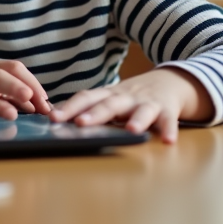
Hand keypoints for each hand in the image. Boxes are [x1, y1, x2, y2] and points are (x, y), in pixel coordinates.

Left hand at [48, 67, 213, 143]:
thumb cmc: (131, 96)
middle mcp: (126, 97)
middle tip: (81, 123)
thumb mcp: (110, 98)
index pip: (86, 98)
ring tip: (132, 131)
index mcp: (108, 94)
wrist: (169, 82)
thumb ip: (89, 108)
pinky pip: (168, 120)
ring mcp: (147, 103)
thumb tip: (55, 120)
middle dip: (96, 113)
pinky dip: (169, 130)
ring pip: (141, 110)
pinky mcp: (167, 110)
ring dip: (137, 120)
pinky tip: (168, 141)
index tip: (53, 118)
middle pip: (109, 104)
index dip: (69, 107)